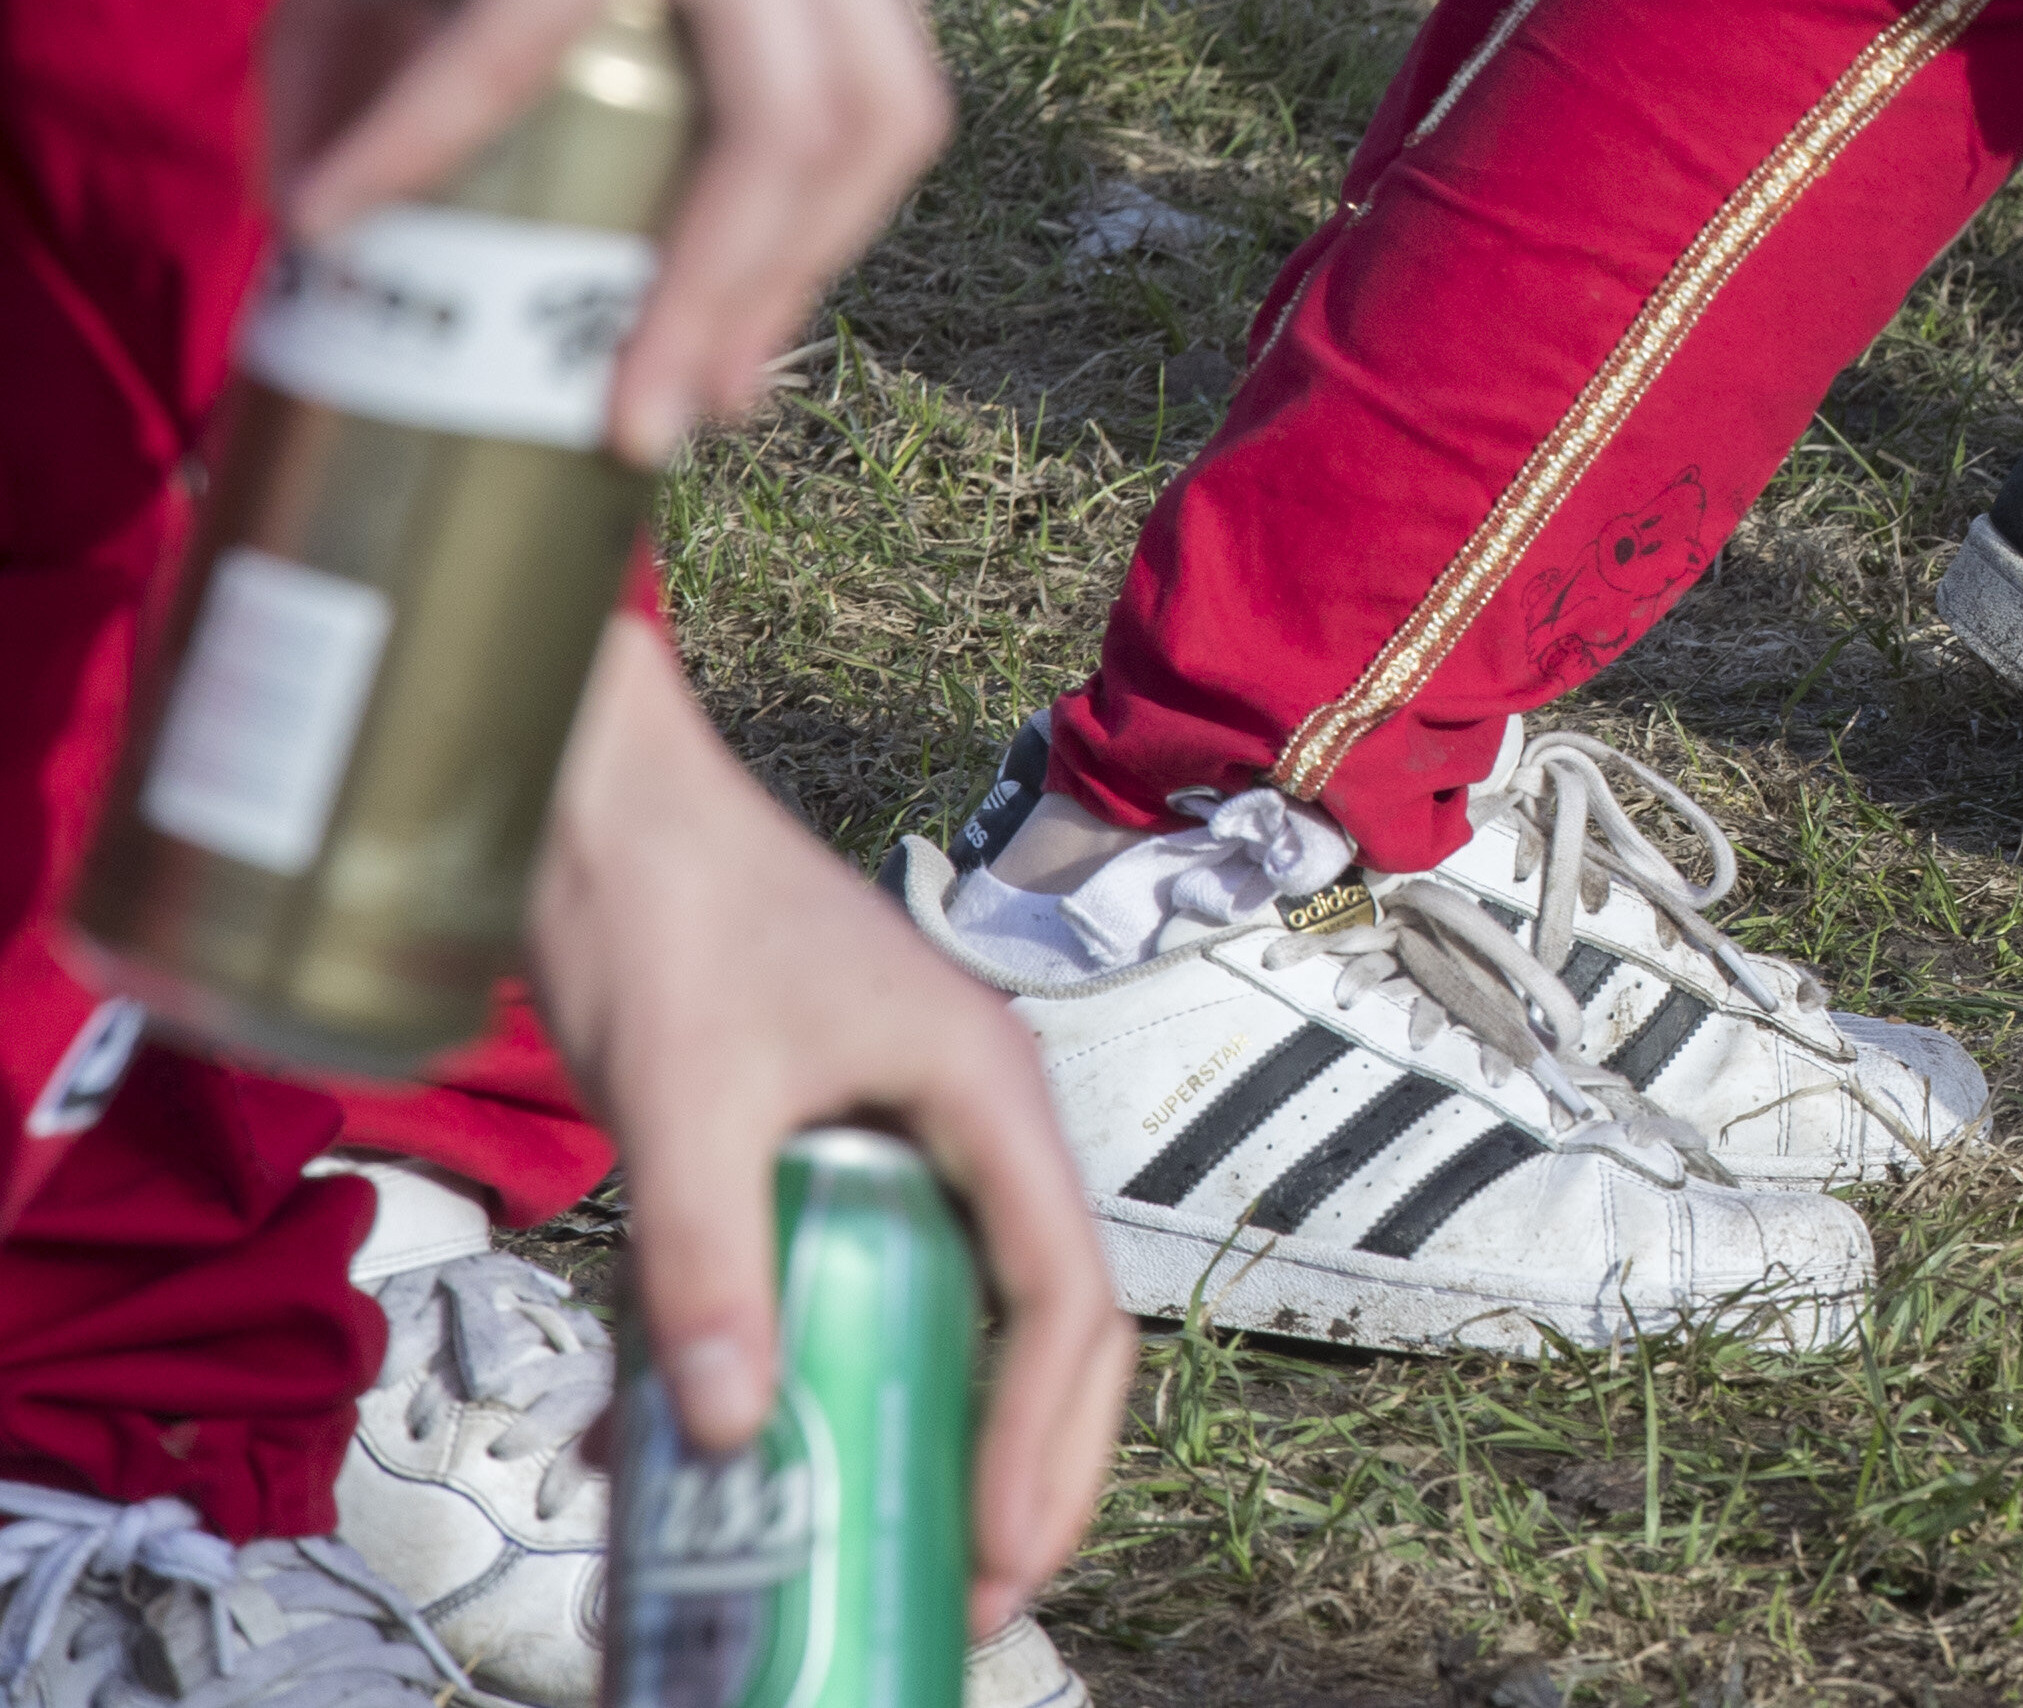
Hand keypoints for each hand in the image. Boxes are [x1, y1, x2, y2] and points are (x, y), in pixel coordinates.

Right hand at [259, 0, 949, 462]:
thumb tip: (320, 211)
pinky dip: (428, 143)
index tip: (733, 350)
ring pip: (773, 125)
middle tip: (679, 413)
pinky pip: (526, 46)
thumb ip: (401, 47)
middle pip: (868, 134)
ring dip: (693, 283)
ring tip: (596, 394)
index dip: (827, 240)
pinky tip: (337, 215)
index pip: (881, 96)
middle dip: (785, 299)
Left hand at [528, 616, 1133, 1638]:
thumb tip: (730, 1433)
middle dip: (1021, 1463)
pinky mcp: (826, 1130)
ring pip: (957, 1301)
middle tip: (969, 1590)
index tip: (996, 1556)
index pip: (1064, 1294)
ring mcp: (905, 1120)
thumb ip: (709, 1259)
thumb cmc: (665, 909)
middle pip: (1046, 1315)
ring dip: (927, 1421)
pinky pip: (859, 1269)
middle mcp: (972, 1110)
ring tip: (877, 1543)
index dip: (1043, 1442)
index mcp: (987, 1088)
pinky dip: (817, 1359)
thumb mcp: (684, 1095)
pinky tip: (718, 1435)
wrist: (592, 799)